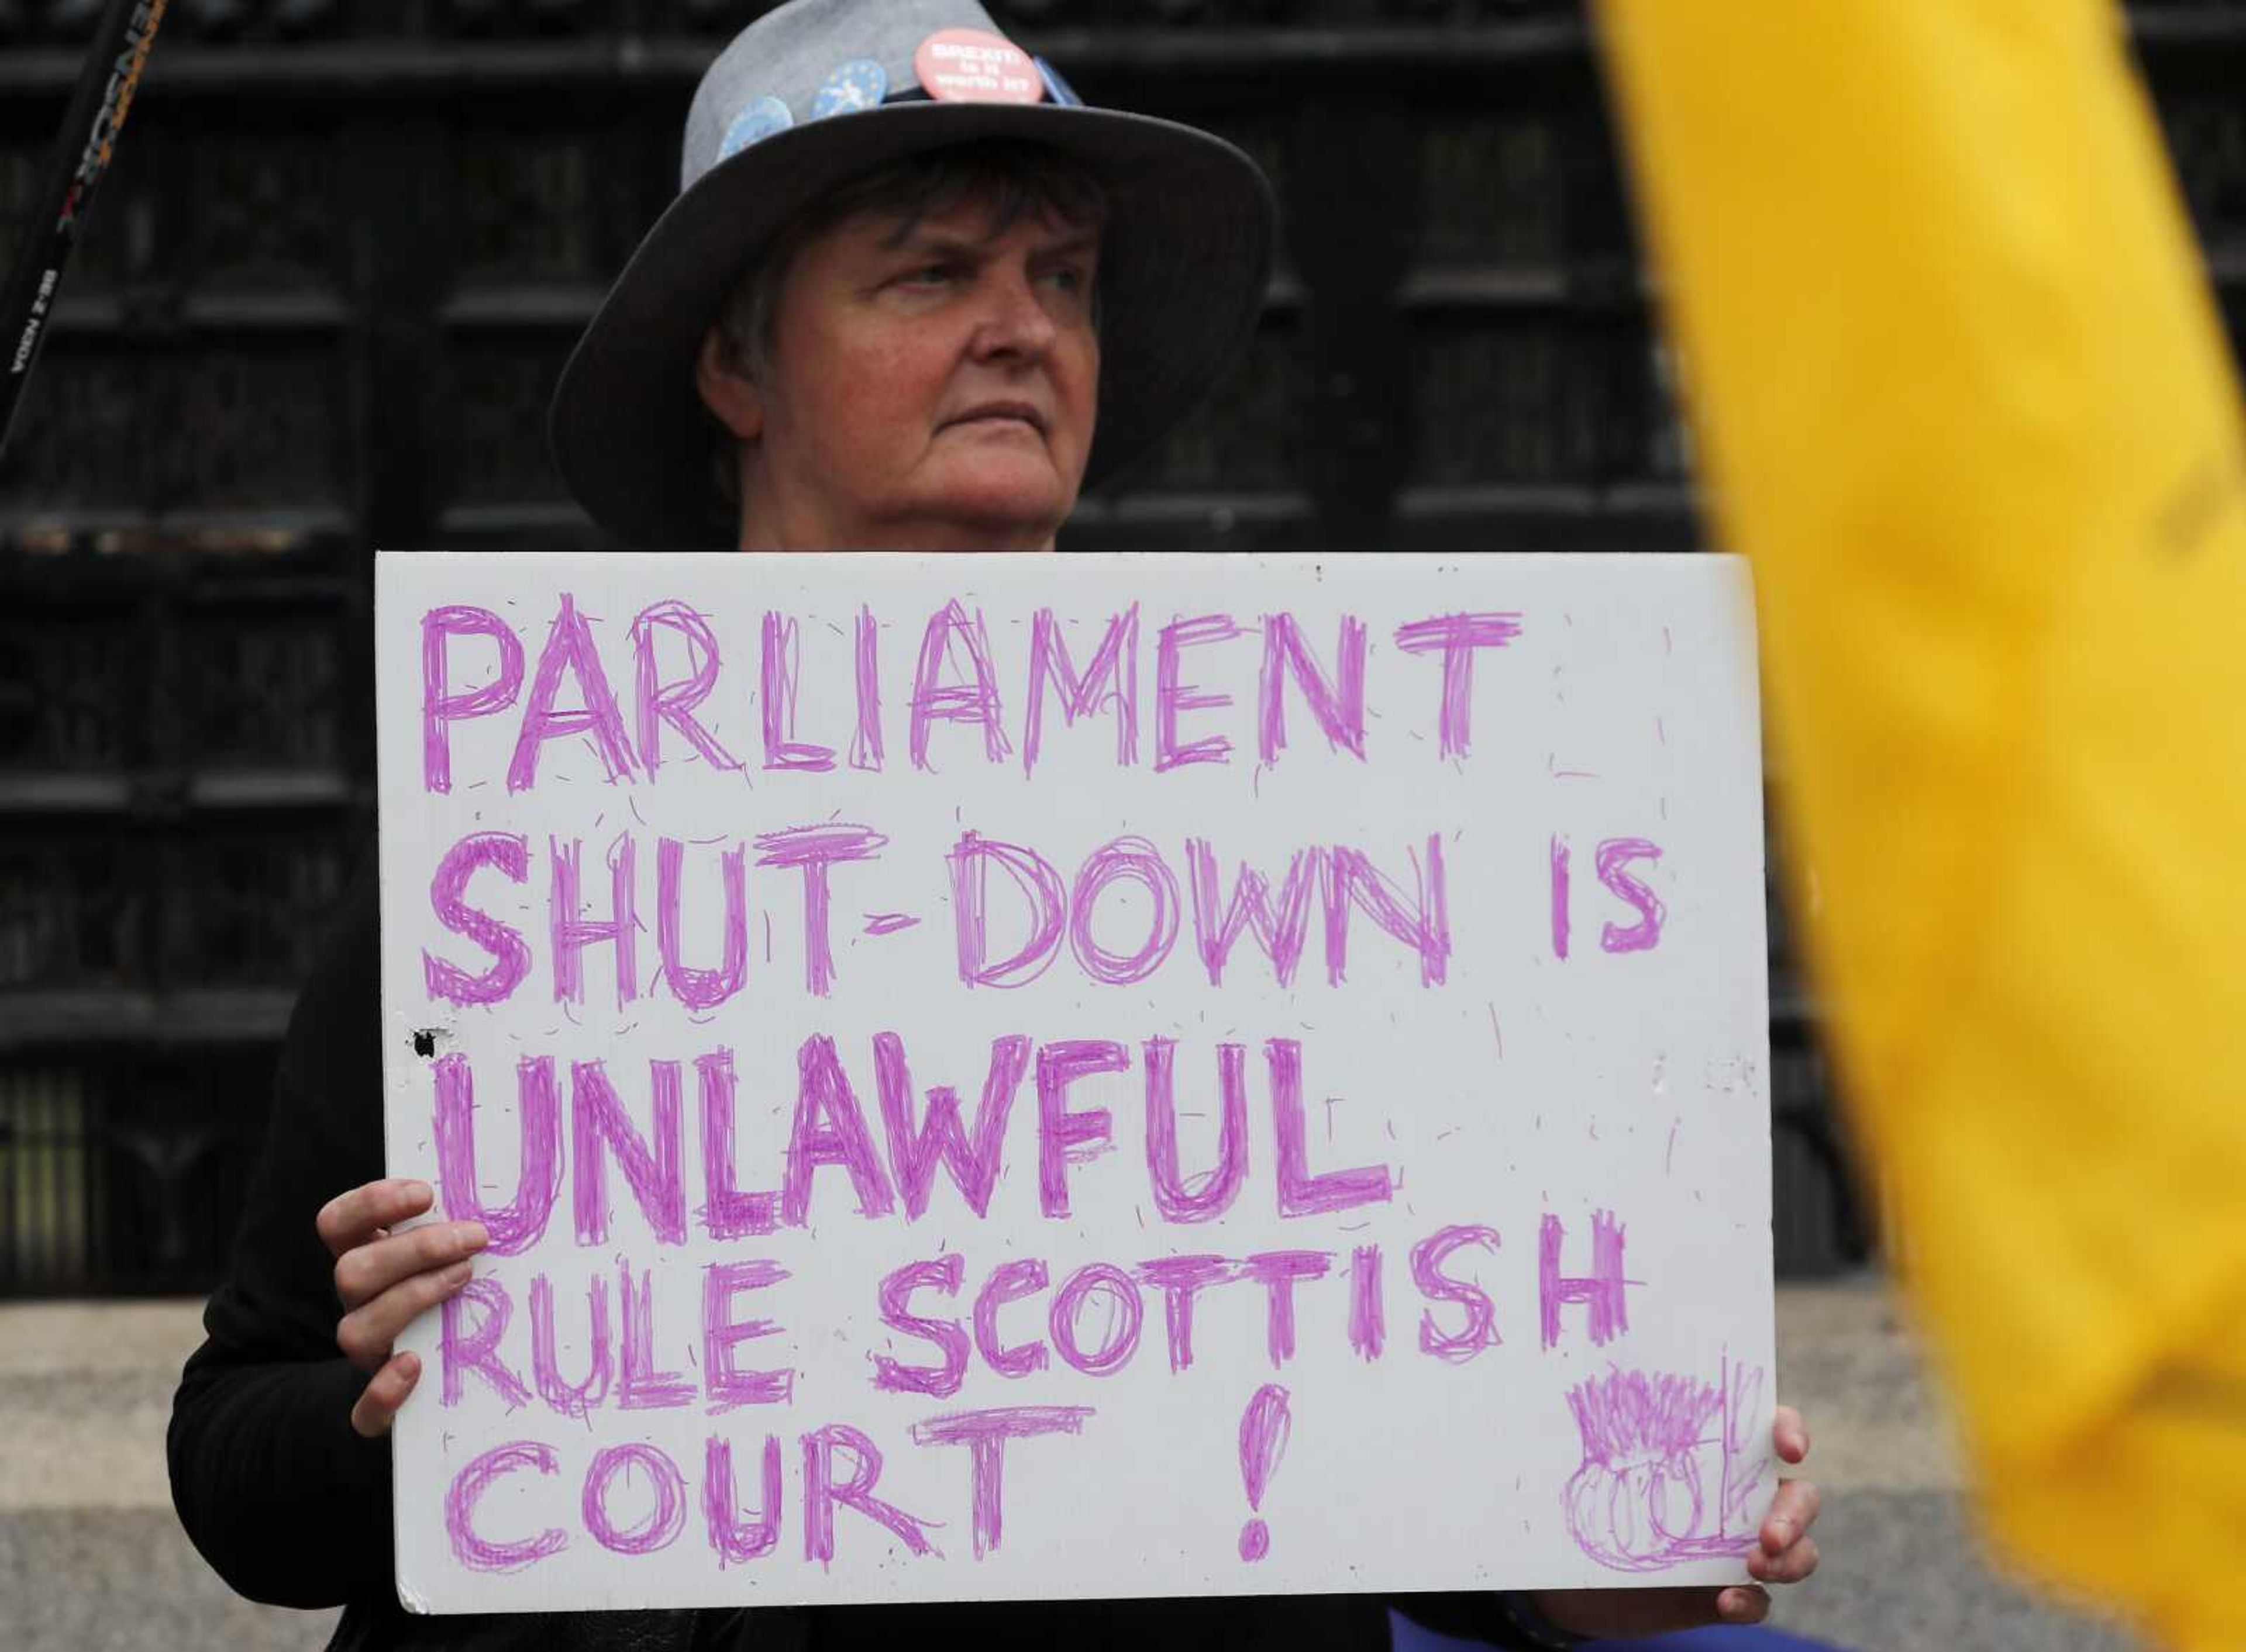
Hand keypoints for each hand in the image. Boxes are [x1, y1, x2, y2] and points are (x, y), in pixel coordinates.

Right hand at [316, 1177, 486, 1437]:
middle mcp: (358, 1305)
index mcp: (367, 1259)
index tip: (424, 1193)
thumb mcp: (454, 1258)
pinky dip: (385, 1390)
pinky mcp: (378, 1408)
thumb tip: (505, 1204)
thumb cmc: (460, 1297)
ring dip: (410, 1300)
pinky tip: (415, 1367)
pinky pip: (365, 1410)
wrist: (446, 1381)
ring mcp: (366, 1355)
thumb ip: (459, 1231)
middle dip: (414, 1250)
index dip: (371, 1204)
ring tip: (465, 1280)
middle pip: (351, 1272)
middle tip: (474, 1239)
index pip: (338, 1223)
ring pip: (354, 1330)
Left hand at [1531, 1405, 1820, 1637]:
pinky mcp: (1730, 1593)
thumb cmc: (1598, 1511)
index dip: (1789, 1431)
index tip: (1790, 1449)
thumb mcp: (1603, 1475)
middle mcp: (1742, 1501)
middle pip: (1800, 1497)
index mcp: (1718, 1458)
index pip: (1768, 1430)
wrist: (1585, 1585)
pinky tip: (1726, 1601)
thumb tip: (1587, 1402)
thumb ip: (1616, 1449)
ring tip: (1755, 1567)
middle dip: (1794, 1514)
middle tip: (1770, 1535)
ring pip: (1799, 1551)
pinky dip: (1750, 1602)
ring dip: (1789, 1561)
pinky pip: (1760, 1601)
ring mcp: (1742, 1549)